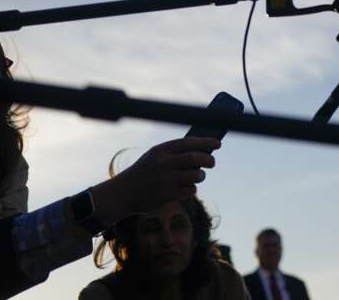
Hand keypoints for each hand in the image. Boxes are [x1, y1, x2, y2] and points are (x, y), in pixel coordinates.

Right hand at [90, 136, 220, 224]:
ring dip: (200, 176)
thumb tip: (203, 151)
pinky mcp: (167, 195)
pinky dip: (191, 189)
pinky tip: (183, 188)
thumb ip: (174, 153)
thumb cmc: (142, 172)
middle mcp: (163, 163)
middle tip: (212, 163)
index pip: (189, 142)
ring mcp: (166, 180)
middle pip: (197, 158)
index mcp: (160, 150)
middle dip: (209, 160)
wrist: (121, 194)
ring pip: (197, 175)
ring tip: (194, 176)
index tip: (218, 144)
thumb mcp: (154, 157)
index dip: (206, 142)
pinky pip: (191, 190)